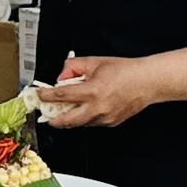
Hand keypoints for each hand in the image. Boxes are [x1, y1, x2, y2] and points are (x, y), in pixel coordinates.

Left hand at [34, 54, 156, 132]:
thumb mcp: (95, 62)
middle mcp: (97, 107)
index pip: (61, 95)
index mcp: (92, 91)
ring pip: (80, 124)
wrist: (146, 82)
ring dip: (71, 119)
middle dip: (54, 120)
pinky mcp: (111, 123)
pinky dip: (86, 117)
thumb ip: (74, 67)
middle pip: (67, 121)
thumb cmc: (125, 71)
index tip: (39, 95)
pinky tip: (88, 108)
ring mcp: (104, 118)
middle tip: (47, 116)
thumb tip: (63, 76)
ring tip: (66, 111)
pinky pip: (92, 123)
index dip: (46, 96)